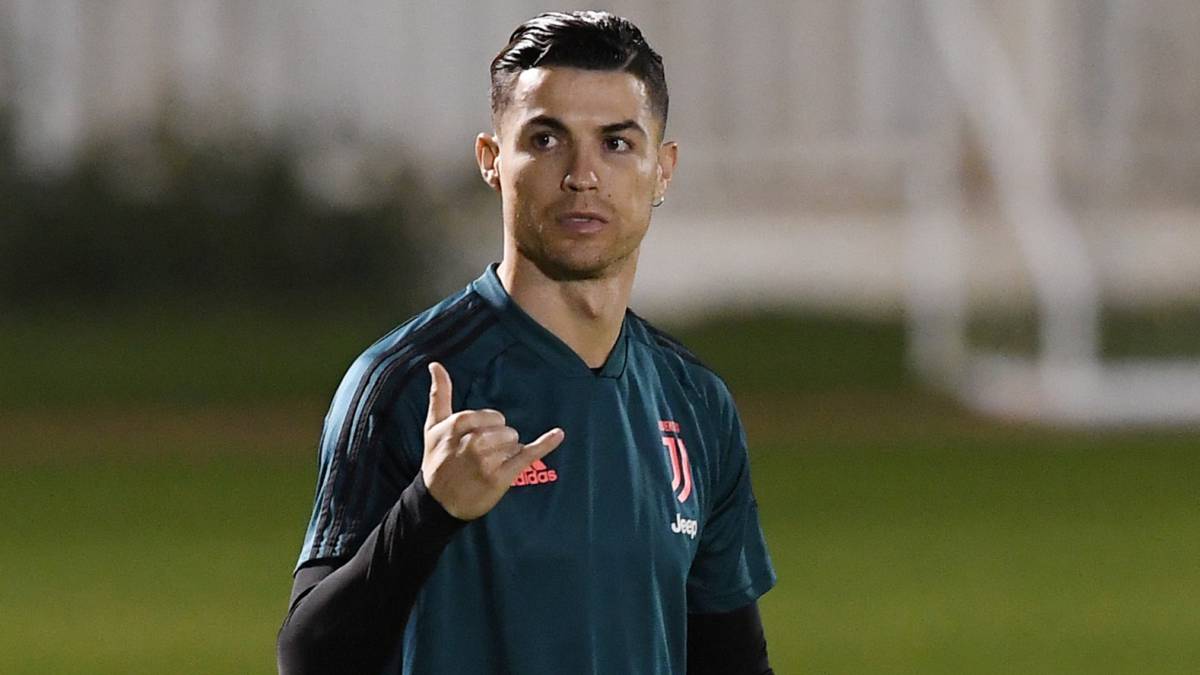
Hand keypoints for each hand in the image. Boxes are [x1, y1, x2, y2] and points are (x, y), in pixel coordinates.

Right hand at [420, 361, 563, 519]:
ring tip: (490, 465)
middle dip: (499, 440)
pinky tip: (559, 434)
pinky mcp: (501, 477)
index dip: (490, 426)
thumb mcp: (433, 427)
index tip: (478, 438)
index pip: (492, 416)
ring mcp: (487, 461)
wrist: (439, 503)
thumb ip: (439, 394)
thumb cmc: (437, 461)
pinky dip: (545, 444)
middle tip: (481, 456)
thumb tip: (436, 364)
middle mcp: (472, 442)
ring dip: (508, 452)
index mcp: (457, 426)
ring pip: (515, 442)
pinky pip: (527, 455)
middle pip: (506, 428)